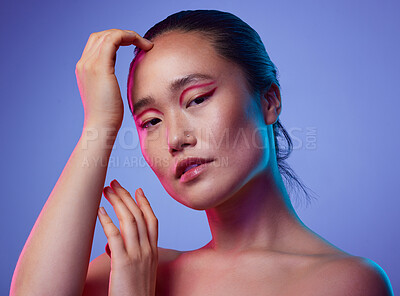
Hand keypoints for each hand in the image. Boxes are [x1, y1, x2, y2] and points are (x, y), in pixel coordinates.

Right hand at [75, 29, 152, 128]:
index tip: (136, 47)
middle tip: (142, 44)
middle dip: (122, 35)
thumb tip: (119, 82)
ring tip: (146, 44)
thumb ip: (109, 82)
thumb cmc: (108, 117)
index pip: (97, 43)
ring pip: (109, 35)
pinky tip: (144, 45)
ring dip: (129, 35)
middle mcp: (83, 64)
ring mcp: (89, 64)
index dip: (117, 40)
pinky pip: (114, 39)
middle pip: (101, 35)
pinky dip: (129, 37)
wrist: (101, 128)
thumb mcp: (108, 94)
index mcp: (84, 70)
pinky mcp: (100, 67)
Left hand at [97, 179, 157, 295]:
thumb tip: (112, 246)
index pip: (152, 220)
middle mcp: (148, 250)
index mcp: (153, 252)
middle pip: (138, 215)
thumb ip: (129, 255)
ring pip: (129, 221)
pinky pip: (114, 236)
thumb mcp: (139, 272)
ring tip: (106, 190)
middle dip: (126, 197)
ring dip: (117, 202)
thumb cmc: (135, 294)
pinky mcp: (123, 263)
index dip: (144, 203)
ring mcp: (137, 256)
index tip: (137, 189)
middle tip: (114, 183)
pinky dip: (106, 220)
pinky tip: (99, 210)